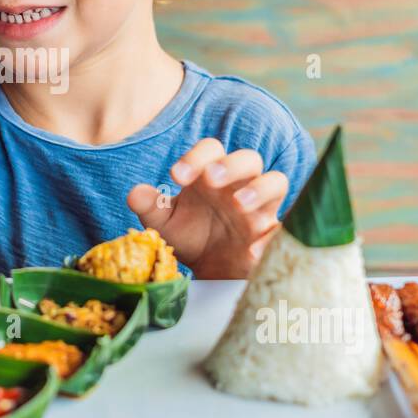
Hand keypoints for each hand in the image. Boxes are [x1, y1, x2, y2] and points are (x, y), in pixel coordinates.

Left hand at [127, 139, 288, 278]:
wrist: (209, 268)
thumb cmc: (188, 234)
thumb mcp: (163, 222)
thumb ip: (150, 206)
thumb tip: (135, 194)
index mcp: (211, 173)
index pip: (211, 150)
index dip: (196, 157)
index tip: (176, 176)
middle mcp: (239, 183)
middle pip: (248, 158)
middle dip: (231, 165)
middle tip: (210, 180)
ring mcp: (260, 206)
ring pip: (276, 182)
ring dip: (260, 189)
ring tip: (239, 204)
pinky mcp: (271, 232)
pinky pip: (282, 226)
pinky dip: (272, 233)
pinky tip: (253, 246)